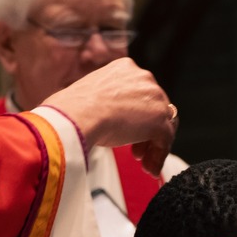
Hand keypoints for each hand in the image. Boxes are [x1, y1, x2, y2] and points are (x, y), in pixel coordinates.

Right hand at [40, 59, 177, 174]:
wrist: (76, 115)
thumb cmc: (71, 109)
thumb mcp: (89, 96)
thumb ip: (103, 102)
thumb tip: (101, 116)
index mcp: (124, 68)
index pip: (140, 93)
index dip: (136, 115)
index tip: (127, 131)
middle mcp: (143, 77)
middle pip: (154, 107)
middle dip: (146, 131)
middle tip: (136, 151)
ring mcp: (153, 97)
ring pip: (163, 123)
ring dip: (153, 144)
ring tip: (143, 163)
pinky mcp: (159, 118)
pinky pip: (165, 139)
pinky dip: (159, 155)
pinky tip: (148, 168)